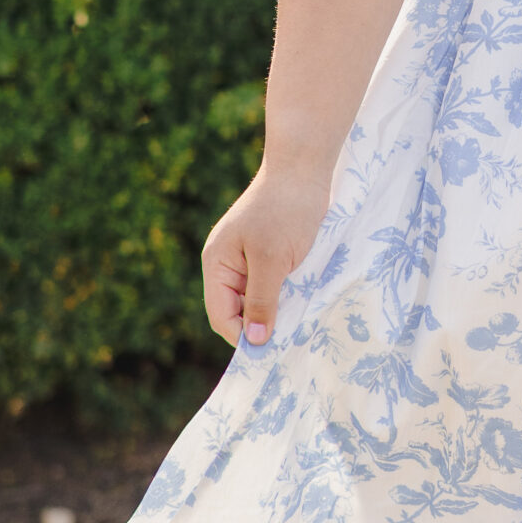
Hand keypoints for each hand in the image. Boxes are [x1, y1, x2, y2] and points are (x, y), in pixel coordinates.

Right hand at [202, 162, 331, 347]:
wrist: (305, 168)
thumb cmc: (285, 210)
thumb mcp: (272, 259)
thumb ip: (261, 300)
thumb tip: (254, 342)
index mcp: (216, 264)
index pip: (221, 316)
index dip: (243, 337)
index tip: (271, 354)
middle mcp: (228, 265)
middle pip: (238, 312)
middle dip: (260, 327)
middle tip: (290, 341)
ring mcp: (248, 260)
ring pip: (258, 301)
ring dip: (276, 313)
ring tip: (299, 325)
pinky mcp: (270, 255)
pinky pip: (273, 287)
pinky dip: (286, 297)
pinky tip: (304, 304)